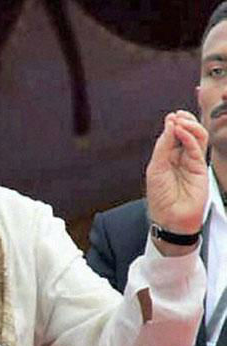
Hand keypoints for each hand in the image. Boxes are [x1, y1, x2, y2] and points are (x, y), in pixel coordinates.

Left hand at [146, 111, 207, 251]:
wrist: (170, 217)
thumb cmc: (160, 196)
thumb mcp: (156, 167)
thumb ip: (163, 146)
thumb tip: (170, 124)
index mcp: (167, 157)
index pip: (173, 135)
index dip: (173, 124)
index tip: (170, 117)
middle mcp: (181, 158)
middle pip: (187, 133)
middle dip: (184, 121)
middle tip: (177, 116)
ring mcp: (192, 162)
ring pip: (197, 138)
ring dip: (190, 126)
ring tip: (180, 122)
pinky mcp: (201, 168)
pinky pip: (198, 148)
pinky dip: (190, 137)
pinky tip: (182, 132)